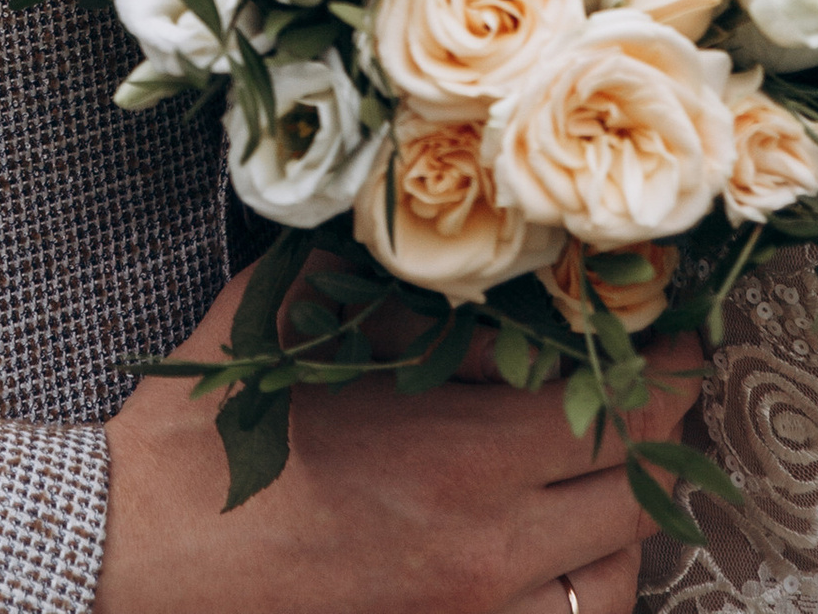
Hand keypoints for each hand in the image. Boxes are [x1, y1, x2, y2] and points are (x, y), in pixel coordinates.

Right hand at [96, 264, 698, 613]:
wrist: (137, 553)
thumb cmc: (214, 425)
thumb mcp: (305, 311)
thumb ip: (398, 276)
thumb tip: (479, 237)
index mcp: (467, 456)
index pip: (628, 411)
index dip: (669, 361)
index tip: (680, 323)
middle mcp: (492, 549)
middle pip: (638, 493)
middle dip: (657, 428)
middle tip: (656, 376)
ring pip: (613, 575)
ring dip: (624, 512)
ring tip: (610, 459)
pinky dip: (579, 582)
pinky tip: (557, 538)